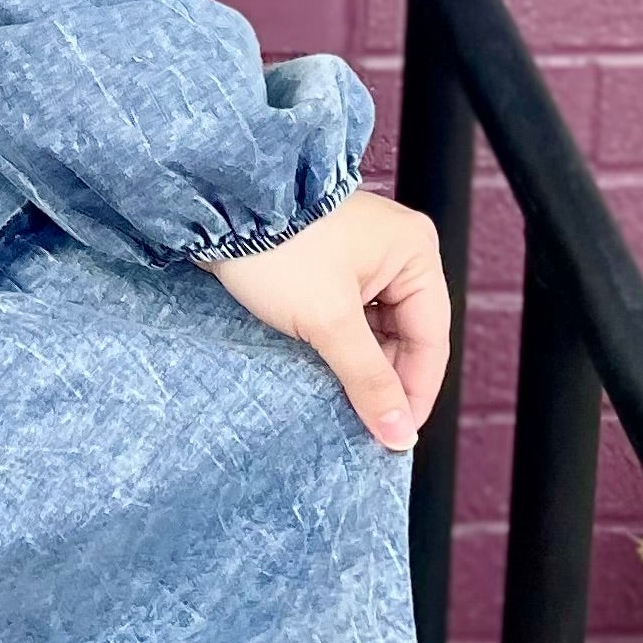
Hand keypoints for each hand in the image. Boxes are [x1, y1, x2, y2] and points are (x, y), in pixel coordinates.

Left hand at [200, 188, 447, 451]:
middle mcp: (395, 249)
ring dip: (360, 364)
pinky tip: (324, 369)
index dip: (416, 392)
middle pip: (405, 334)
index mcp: (414, 252)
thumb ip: (369, 379)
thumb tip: (399, 431)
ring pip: (374, 328)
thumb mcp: (328, 320)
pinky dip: (339, 344)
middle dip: (385, 378)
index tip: (399, 435)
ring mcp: (360, 254)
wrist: (211, 207)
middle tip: (367, 424)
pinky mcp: (326, 262)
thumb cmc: (276, 246)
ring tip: (342, 400)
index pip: (430, 339)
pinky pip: (347, 314)